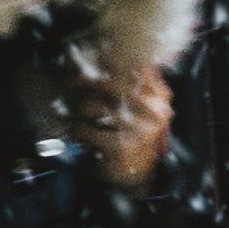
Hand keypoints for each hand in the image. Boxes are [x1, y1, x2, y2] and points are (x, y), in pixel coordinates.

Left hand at [78, 66, 172, 186]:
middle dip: (82, 80)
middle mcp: (153, 110)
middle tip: (68, 81)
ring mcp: (138, 130)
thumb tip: (93, 53)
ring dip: (79, 109)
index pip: (130, 66)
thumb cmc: (132, 133)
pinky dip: (76, 129)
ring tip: (79, 114)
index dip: (103, 59)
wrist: (136, 174)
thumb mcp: (138, 105)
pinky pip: (84, 128)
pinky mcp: (121, 147)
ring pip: (92, 105)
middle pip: (108, 82)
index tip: (85, 56)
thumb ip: (125, 81)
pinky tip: (79, 132)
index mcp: (159, 94)